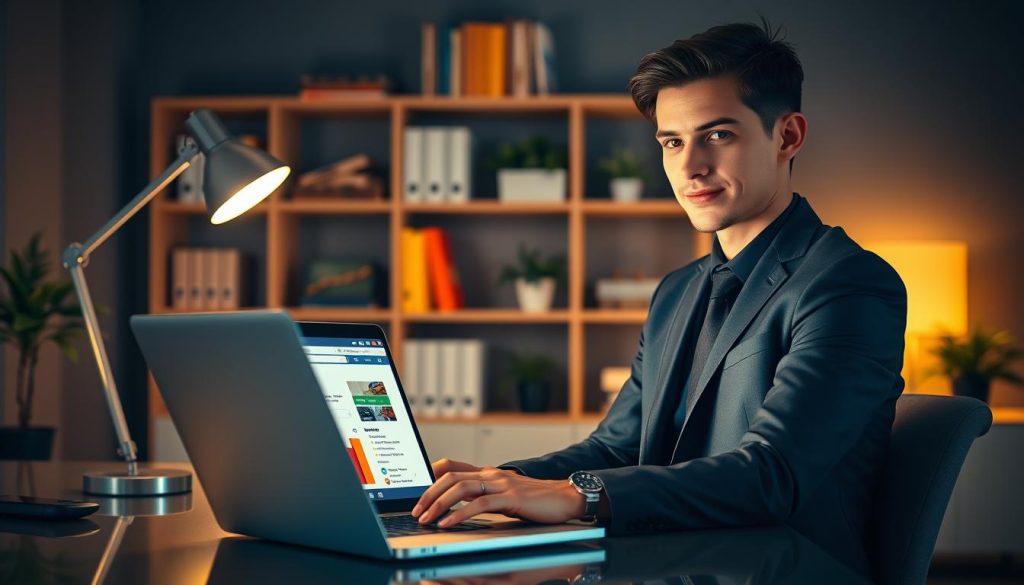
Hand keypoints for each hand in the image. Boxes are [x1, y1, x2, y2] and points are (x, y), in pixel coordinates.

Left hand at [412, 458, 585, 526]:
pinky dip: (459, 514)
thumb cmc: (537, 500)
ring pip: (460, 488)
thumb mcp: (504, 495)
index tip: (415, 490)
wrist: (565, 497)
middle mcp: (491, 474)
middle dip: (428, 494)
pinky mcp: (510, 497)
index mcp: (488, 473)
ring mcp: (500, 484)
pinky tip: (448, 523)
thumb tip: (460, 506)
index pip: (451, 465)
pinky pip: (478, 504)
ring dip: (438, 504)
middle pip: (450, 476)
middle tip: (416, 510)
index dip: (429, 474)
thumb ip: (484, 496)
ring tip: (426, 518)